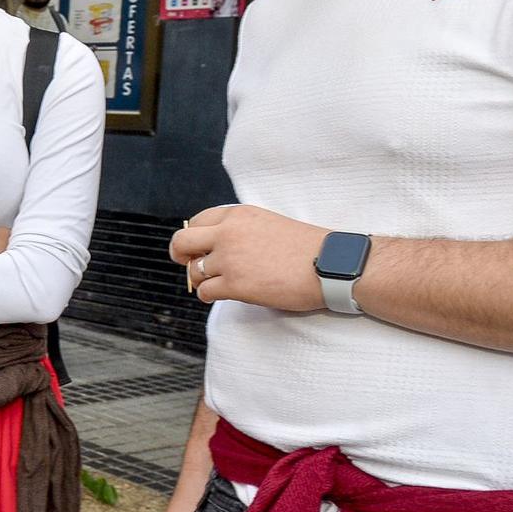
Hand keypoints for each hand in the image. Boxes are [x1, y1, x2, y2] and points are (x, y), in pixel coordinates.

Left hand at [170, 204, 325, 310]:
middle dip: (181, 255)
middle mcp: (229, 233)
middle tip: (189, 264)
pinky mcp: (235, 284)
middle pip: (181, 242)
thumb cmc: (307, 248)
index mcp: (239, 215)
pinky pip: (205, 292)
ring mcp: (230, 259)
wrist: (332, 266)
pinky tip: (224, 295)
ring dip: (202, 279)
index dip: (193, 236)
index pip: (197, 220)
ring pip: (194, 271)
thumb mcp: (268, 224)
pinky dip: (210, 296)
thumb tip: (215, 246)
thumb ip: (240, 230)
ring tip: (218, 283)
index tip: (196, 247)